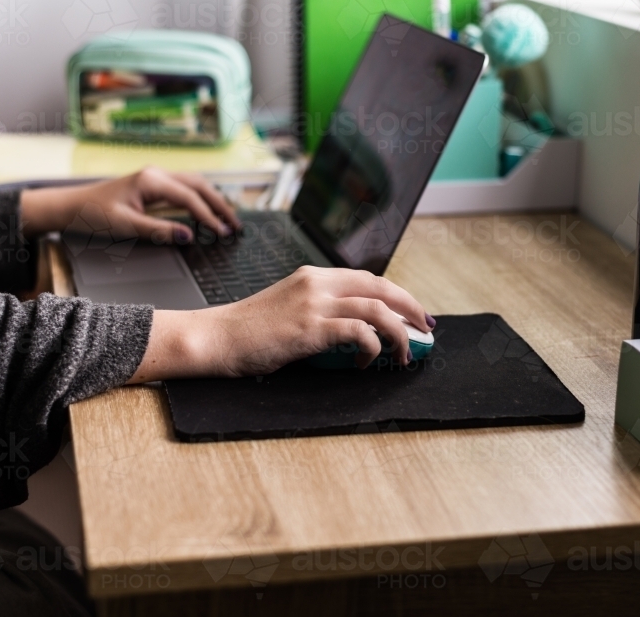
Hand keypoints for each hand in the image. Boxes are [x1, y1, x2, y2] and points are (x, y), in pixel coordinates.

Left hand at [20, 168, 240, 241]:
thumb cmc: (93, 216)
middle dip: (220, 204)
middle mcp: (157, 174)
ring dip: (213, 199)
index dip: (209, 216)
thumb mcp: (126, 226)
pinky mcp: (154, 184)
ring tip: (228, 218)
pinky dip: (201, 198)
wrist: (73, 206)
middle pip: (199, 185)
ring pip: (195, 184)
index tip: (223, 233)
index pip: (190, 198)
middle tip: (236, 224)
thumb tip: (188, 235)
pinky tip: (209, 209)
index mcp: (151, 181)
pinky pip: (185, 187)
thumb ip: (159, 231)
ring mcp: (156, 177)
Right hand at [129, 266, 436, 381]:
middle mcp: (316, 283)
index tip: (411, 313)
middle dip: (410, 308)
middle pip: (381, 287)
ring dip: (398, 332)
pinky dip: (372, 347)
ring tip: (405, 353)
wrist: (215, 338)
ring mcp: (313, 304)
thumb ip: (318, 312)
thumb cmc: (247, 332)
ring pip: (376, 309)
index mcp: (312, 276)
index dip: (396, 295)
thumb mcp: (287, 309)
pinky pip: (358, 332)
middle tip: (425, 328)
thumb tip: (352, 332)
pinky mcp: (309, 328)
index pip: (367, 279)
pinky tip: (367, 362)